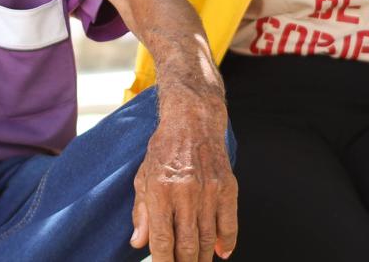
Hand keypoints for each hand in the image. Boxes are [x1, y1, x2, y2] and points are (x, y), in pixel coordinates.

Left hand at [131, 90, 236, 261]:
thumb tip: (138, 243)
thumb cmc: (165, 149)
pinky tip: (221, 252)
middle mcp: (186, 193)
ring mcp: (209, 191)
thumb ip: (142, 213)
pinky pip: (230, 223)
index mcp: (161, 191)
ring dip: (203, 258)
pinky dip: (227, 242)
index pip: (162, 240)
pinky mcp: (228, 187)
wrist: (193, 120)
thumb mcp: (143, 177)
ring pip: (208, 239)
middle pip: (187, 245)